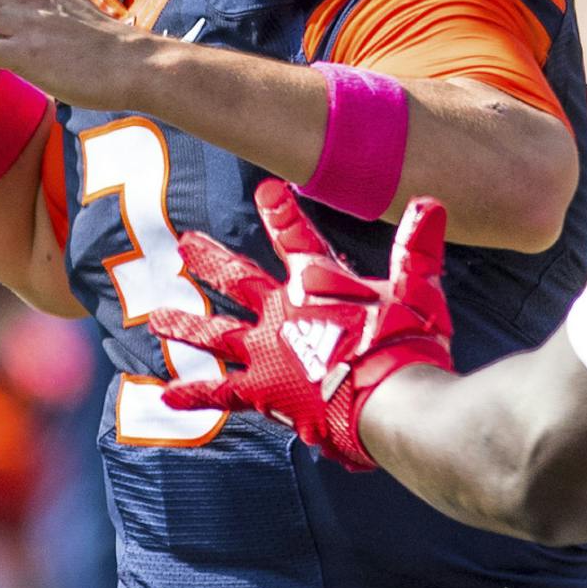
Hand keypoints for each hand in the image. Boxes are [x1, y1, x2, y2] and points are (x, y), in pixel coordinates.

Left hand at [149, 179, 454, 469]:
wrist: (389, 398)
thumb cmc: (407, 341)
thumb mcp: (419, 288)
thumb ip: (418, 247)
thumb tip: (431, 202)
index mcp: (316, 281)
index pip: (294, 235)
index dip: (279, 210)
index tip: (266, 189)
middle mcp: (281, 311)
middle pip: (237, 278)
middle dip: (210, 259)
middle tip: (185, 244)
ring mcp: (266, 352)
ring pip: (214, 334)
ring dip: (185, 324)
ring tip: (156, 318)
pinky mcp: (262, 391)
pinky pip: (219, 392)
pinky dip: (194, 394)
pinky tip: (165, 395)